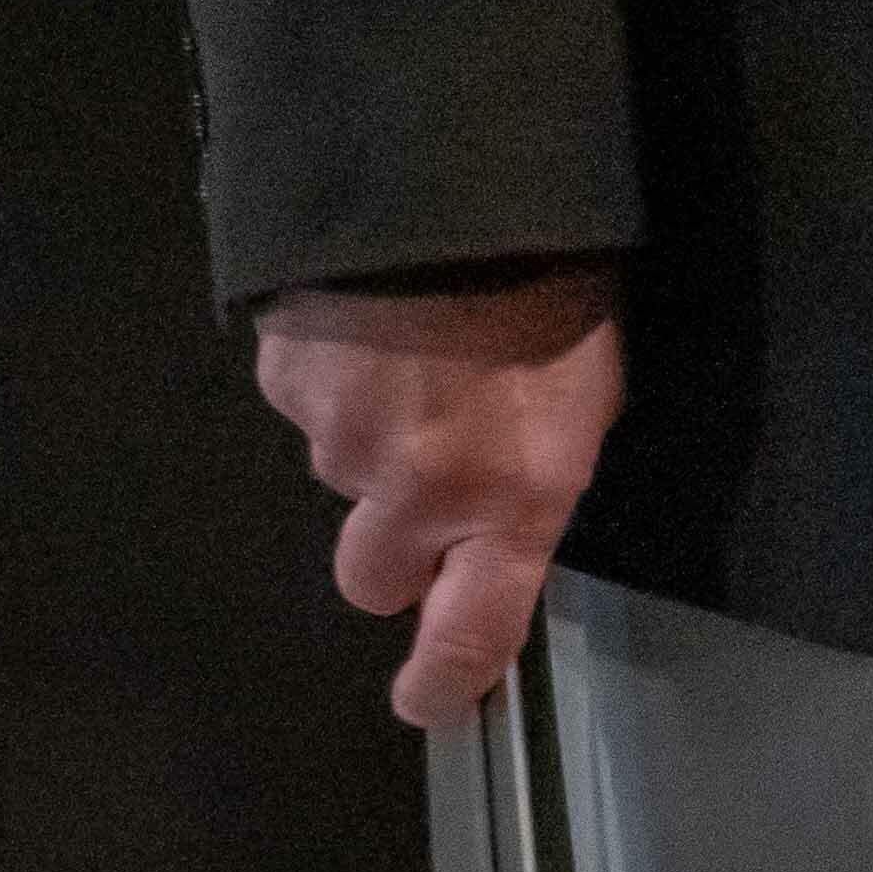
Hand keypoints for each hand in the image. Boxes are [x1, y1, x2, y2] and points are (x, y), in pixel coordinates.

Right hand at [251, 268, 627, 730]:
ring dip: (371, 436)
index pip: (472, 636)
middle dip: (394, 543)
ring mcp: (340, 437)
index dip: (445, 681)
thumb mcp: (586, 385)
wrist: (454, 173)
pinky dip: (336, 373)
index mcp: (513, 497)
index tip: (427, 699)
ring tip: (414, 350)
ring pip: (341, 472)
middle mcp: (418, 490)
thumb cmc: (556, 278)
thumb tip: (501, 507)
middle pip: (373, 576)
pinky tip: (372, 316)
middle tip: (426, 473)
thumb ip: (537, 470)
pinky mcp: (285, 381)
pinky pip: (307, 401)